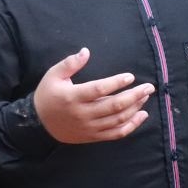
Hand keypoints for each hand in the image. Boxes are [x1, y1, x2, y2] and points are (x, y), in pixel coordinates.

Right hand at [33, 48, 154, 143]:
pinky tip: (141, 116)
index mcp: (73, 97)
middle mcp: (83, 113)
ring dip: (135, 108)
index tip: (130, 77)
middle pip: (114, 105)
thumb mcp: (53, 75)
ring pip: (118, 119)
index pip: (98, 89)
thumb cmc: (47, 96)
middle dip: (134, 96)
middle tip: (148, 87)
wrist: (39, 123)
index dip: (116, 83)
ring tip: (145, 97)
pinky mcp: (93, 136)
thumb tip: (86, 51)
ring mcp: (89, 127)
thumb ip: (70, 63)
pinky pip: (116, 133)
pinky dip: (132, 125)